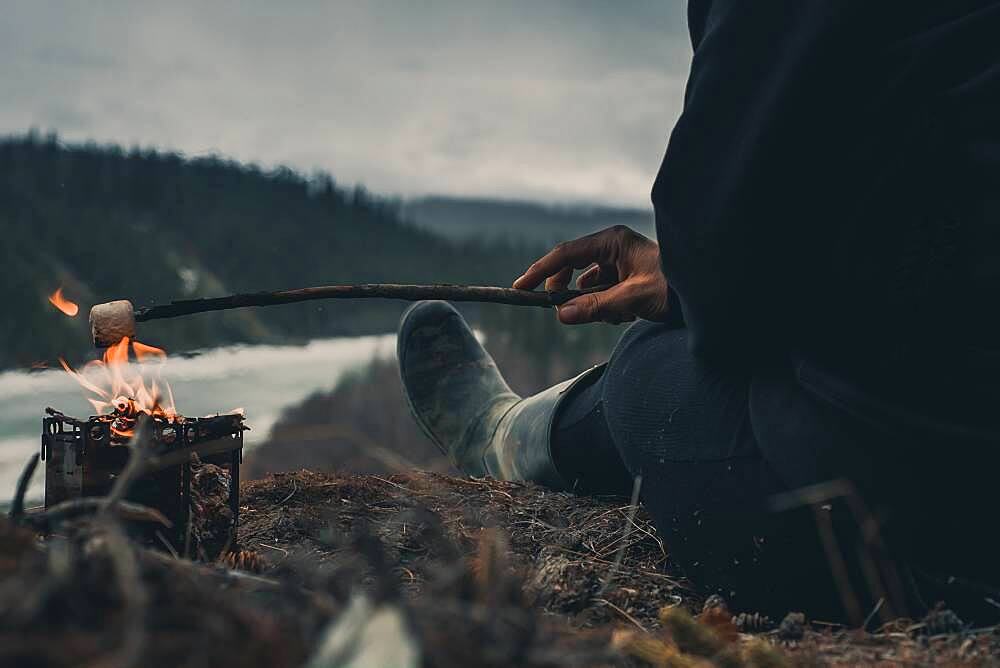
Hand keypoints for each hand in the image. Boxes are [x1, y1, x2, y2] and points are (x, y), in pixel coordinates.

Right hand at [513, 225, 668, 324]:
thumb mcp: (632, 300)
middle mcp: (613, 247)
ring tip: (617, 315)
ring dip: (593, 304)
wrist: (704, 294)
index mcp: (612, 241)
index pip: (565, 254)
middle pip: (572, 267)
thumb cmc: (674, 288)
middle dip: (566, 292)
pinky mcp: (625, 276)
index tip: (521, 287)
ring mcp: (619, 261)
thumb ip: (595, 306)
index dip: (540, 271)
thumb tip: (560, 314)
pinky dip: (606, 307)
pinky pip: (602, 292)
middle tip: (561, 310)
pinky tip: (626, 316)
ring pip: (587, 285)